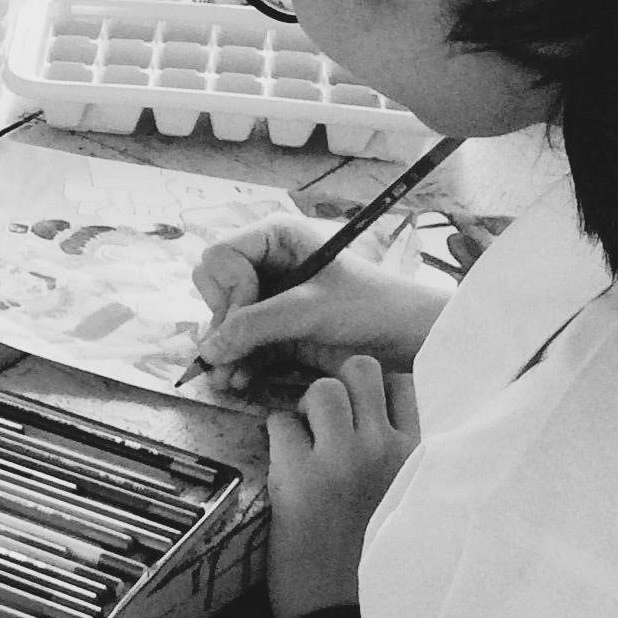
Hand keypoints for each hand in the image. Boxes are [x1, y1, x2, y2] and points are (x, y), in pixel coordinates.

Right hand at [193, 216, 448, 381]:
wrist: (410, 339)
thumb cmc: (371, 308)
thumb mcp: (311, 311)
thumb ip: (256, 326)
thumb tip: (207, 351)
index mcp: (275, 237)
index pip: (220, 256)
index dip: (229, 289)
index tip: (251, 315)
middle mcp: (266, 261)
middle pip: (212, 286)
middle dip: (221, 320)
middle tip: (237, 349)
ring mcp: (268, 295)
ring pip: (221, 318)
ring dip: (222, 348)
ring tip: (228, 379)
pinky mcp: (273, 326)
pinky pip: (237, 340)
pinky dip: (235, 360)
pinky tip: (239, 379)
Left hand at [266, 357, 419, 617]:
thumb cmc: (387, 568)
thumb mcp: (421, 506)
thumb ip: (414, 464)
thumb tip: (391, 429)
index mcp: (423, 458)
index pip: (408, 383)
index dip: (380, 389)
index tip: (367, 410)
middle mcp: (387, 449)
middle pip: (362, 369)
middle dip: (341, 385)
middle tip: (331, 419)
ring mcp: (342, 459)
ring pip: (320, 388)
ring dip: (307, 407)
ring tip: (308, 440)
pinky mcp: (298, 476)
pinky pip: (279, 422)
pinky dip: (276, 436)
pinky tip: (284, 463)